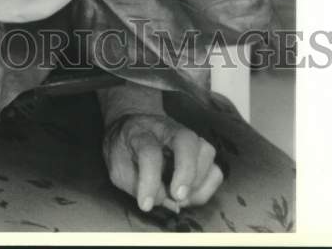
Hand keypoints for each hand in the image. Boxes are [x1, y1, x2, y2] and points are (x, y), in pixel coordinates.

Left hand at [103, 112, 222, 213]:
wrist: (131, 126)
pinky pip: (215, 170)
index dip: (149, 181)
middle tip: (176, 197)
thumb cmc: (124, 150)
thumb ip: (134, 184)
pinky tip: (189, 196)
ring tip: (179, 198)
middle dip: (186, 172)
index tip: (145, 205)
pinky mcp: (200, 151)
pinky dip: (206, 188)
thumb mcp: (116, 167)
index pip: (149, 152)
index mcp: (140, 132)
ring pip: (206, 152)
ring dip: (197, 182)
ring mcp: (187, 137)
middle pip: (186, 141)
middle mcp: (167, 129)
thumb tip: (161, 199)